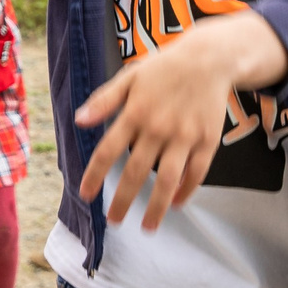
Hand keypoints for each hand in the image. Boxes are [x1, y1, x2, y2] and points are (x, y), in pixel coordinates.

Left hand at [75, 12, 286, 230]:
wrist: (208, 60)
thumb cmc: (163, 69)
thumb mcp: (129, 78)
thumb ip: (104, 101)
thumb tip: (79, 121)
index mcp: (134, 113)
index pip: (108, 151)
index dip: (95, 175)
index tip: (85, 194)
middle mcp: (158, 128)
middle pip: (137, 172)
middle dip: (123, 200)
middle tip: (113, 221)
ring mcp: (185, 137)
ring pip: (168, 180)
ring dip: (156, 207)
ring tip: (146, 227)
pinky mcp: (208, 141)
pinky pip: (197, 173)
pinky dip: (187, 192)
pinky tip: (176, 204)